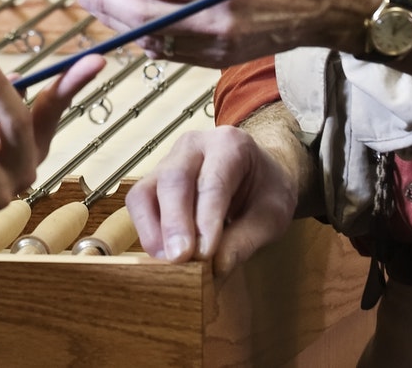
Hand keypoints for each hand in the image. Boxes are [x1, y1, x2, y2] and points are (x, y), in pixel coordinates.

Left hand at [73, 0, 378, 65]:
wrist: (331, 4)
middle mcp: (214, 21)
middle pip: (142, 16)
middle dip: (103, 1)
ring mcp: (217, 46)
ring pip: (151, 41)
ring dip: (117, 23)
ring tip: (93, 1)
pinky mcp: (221, 60)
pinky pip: (170, 54)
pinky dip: (143, 40)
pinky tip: (127, 23)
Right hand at [127, 126, 298, 274]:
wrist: (259, 173)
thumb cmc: (265, 191)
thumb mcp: (272, 216)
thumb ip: (246, 240)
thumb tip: (217, 267)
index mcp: (230, 145)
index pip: (213, 182)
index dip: (206, 219)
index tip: (205, 255)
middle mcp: (193, 146)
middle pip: (174, 178)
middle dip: (174, 221)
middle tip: (180, 258)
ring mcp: (168, 161)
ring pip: (146, 190)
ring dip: (153, 229)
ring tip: (168, 261)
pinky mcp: (154, 181)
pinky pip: (140, 204)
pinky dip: (146, 230)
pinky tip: (161, 254)